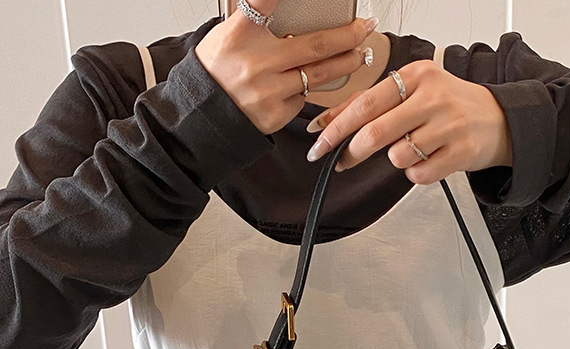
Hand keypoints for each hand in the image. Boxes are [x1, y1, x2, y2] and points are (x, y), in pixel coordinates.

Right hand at [195, 2, 376, 135]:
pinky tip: (304, 83)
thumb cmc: (218, 71)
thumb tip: (295, 14)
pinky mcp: (276, 114)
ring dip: (345, 64)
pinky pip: (302, 97)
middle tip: (365, 28)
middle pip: (315, 46)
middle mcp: (257, 62)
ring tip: (359, 55)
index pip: (264, 2)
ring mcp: (269, 91)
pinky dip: (306, 88)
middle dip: (347, 36)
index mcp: (240, 34)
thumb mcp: (229, 35)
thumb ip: (259, 23)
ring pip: (318, 75)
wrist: (205, 115)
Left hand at [304, 59, 513, 182]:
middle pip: (376, 132)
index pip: (366, 102)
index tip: (318, 142)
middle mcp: (433, 97)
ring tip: (413, 149)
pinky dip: (417, 173)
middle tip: (343, 161)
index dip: (337, 126)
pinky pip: (419, 174)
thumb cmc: (449, 106)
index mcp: (416, 75)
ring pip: (398, 156)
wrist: (498, 120)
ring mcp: (449, 125)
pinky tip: (429, 159)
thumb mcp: (412, 92)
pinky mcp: (460, 152)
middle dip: (353, 152)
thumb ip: (371, 104)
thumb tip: (326, 121)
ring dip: (397, 159)